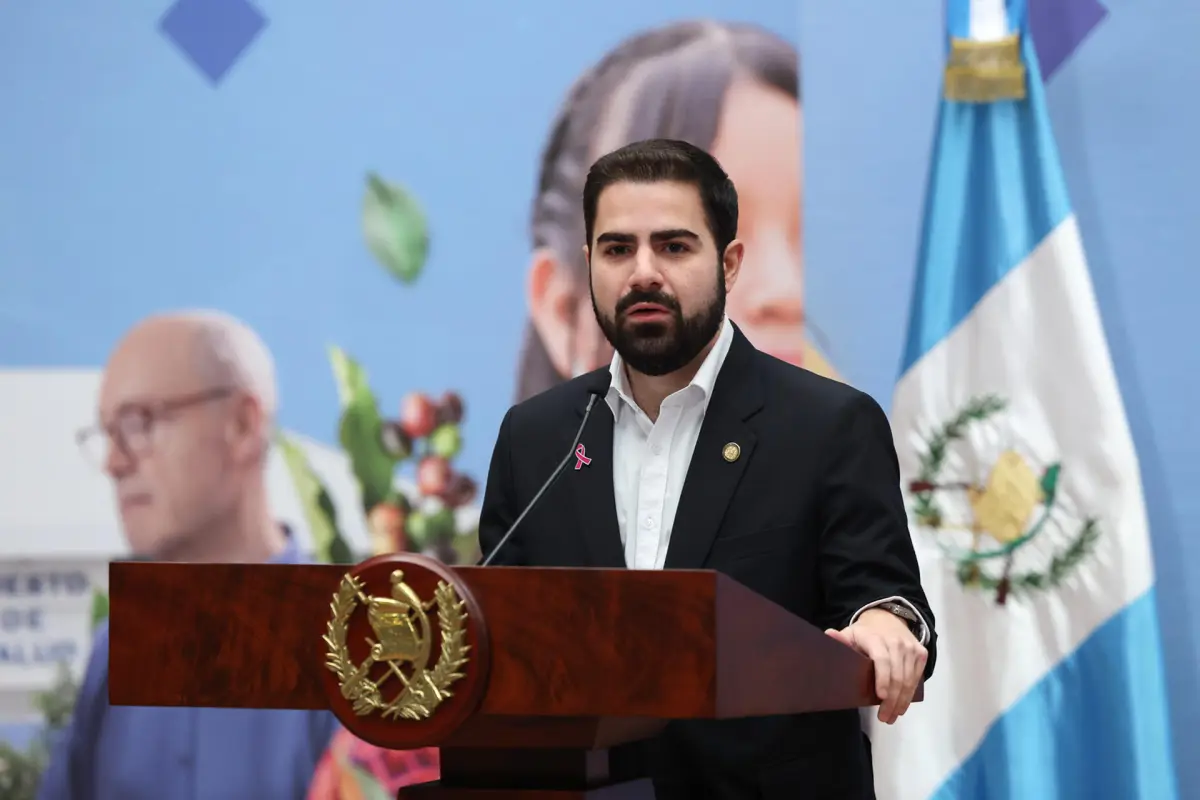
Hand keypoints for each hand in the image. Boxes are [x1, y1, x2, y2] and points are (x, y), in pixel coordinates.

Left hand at [825, 608, 925, 724]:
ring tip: (892, 716)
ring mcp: (910, 648)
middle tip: (884, 717)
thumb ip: (840, 639)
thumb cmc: (865, 634)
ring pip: (909, 680)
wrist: (888, 619)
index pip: (882, 659)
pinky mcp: (921, 653)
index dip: (882, 678)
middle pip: (897, 675)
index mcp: (875, 638)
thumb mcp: (849, 634)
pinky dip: (910, 694)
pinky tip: (902, 705)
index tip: (880, 697)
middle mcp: (896, 641)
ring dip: (901, 701)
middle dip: (892, 700)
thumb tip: (829, 635)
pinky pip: (917, 677)